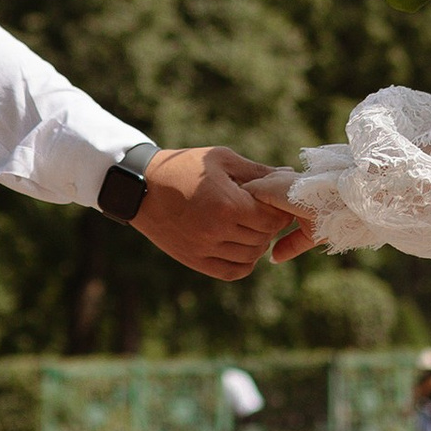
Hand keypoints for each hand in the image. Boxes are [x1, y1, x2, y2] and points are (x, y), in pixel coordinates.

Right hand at [132, 145, 303, 281]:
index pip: (272, 218)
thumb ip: (257, 171)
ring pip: (251, 256)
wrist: (141, 188)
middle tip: (264, 212)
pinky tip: (240, 244)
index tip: (275, 201)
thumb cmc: (184, 167)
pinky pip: (232, 271)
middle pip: (263, 237)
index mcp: (227, 204)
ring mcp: (205, 249)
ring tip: (251, 226)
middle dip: (270, 225)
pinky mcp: (195, 260)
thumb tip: (289, 176)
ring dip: (258, 243)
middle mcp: (217, 231)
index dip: (279, 211)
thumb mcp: (220, 160)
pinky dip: (244, 262)